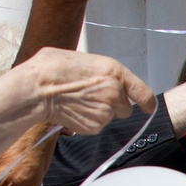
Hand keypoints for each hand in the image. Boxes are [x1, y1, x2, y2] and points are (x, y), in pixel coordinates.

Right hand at [16, 48, 151, 134]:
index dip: (147, 103)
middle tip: (92, 97)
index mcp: (115, 72)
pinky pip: (96, 125)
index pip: (144, 94)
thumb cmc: (54, 68)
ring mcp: (105, 112)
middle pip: (124, 109)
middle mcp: (115, 93)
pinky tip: (73, 110)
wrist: (37, 88)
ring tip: (77, 101)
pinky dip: (87, 121)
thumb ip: (102, 71)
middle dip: (113, 105)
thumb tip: (104, 77)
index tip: (148, 107)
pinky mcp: (94, 126)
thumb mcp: (84, 59)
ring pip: (108, 117)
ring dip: (97, 112)